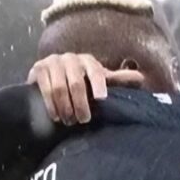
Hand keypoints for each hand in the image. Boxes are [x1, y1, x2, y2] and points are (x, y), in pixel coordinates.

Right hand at [28, 53, 144, 124]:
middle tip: (83, 120)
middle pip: (76, 83)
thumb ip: (118, 81)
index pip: (95, 71)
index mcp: (88, 61)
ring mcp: (53, 62)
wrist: (52, 79)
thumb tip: (142, 78)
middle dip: (80, 104)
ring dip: (65, 107)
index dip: (99, 84)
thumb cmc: (82, 83)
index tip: (101, 99)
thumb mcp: (100, 82)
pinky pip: (44, 88)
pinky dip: (51, 105)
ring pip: (59, 87)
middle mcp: (70, 58)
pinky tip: (56, 116)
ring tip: (69, 121)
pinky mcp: (38, 69)